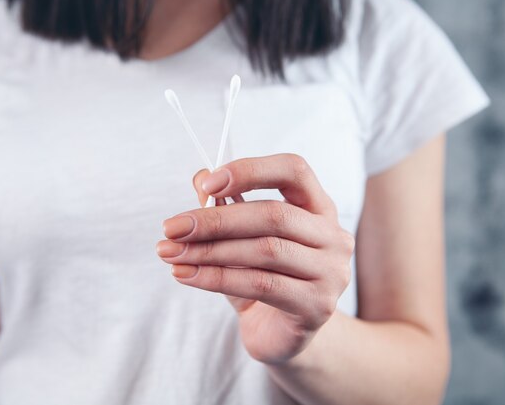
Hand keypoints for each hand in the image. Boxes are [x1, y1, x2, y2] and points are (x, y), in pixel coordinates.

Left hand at [155, 153, 353, 363]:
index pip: (293, 170)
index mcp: (318, 207)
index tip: (207, 183)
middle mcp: (333, 236)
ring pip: (265, 250)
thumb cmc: (262, 277)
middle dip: (216, 220)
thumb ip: (226, 205)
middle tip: (172, 227)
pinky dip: (215, 278)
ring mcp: (330, 272)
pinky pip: (260, 284)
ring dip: (209, 250)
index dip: (251, 170)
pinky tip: (185, 274)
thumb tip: (200, 177)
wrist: (281, 334)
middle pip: (273, 215)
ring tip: (172, 253)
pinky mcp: (317, 306)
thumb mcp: (241, 238)